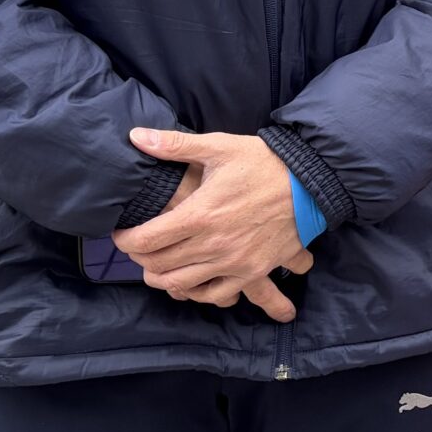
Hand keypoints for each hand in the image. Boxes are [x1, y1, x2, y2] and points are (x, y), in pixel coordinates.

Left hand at [116, 129, 315, 320]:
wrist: (310, 182)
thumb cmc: (262, 162)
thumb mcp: (219, 147)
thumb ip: (174, 145)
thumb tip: (135, 136)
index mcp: (201, 213)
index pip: (146, 240)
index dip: (125, 241)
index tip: (121, 234)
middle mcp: (214, 243)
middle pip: (158, 265)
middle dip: (139, 258)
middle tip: (138, 247)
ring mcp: (234, 262)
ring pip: (180, 284)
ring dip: (161, 277)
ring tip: (157, 264)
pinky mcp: (252, 271)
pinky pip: (215, 295)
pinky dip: (196, 292)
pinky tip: (189, 280)